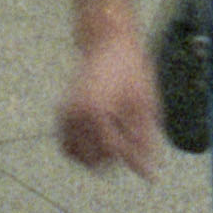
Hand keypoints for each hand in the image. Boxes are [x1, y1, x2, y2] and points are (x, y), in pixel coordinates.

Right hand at [56, 29, 161, 177]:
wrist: (108, 42)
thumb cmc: (131, 70)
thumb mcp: (145, 104)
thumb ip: (145, 139)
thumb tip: (148, 170)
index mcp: (96, 110)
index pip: (114, 150)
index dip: (134, 160)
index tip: (150, 169)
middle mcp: (75, 114)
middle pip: (95, 158)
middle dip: (116, 155)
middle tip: (131, 137)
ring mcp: (64, 113)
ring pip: (77, 156)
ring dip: (97, 157)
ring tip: (115, 138)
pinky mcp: (61, 113)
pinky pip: (67, 146)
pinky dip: (82, 150)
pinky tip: (100, 140)